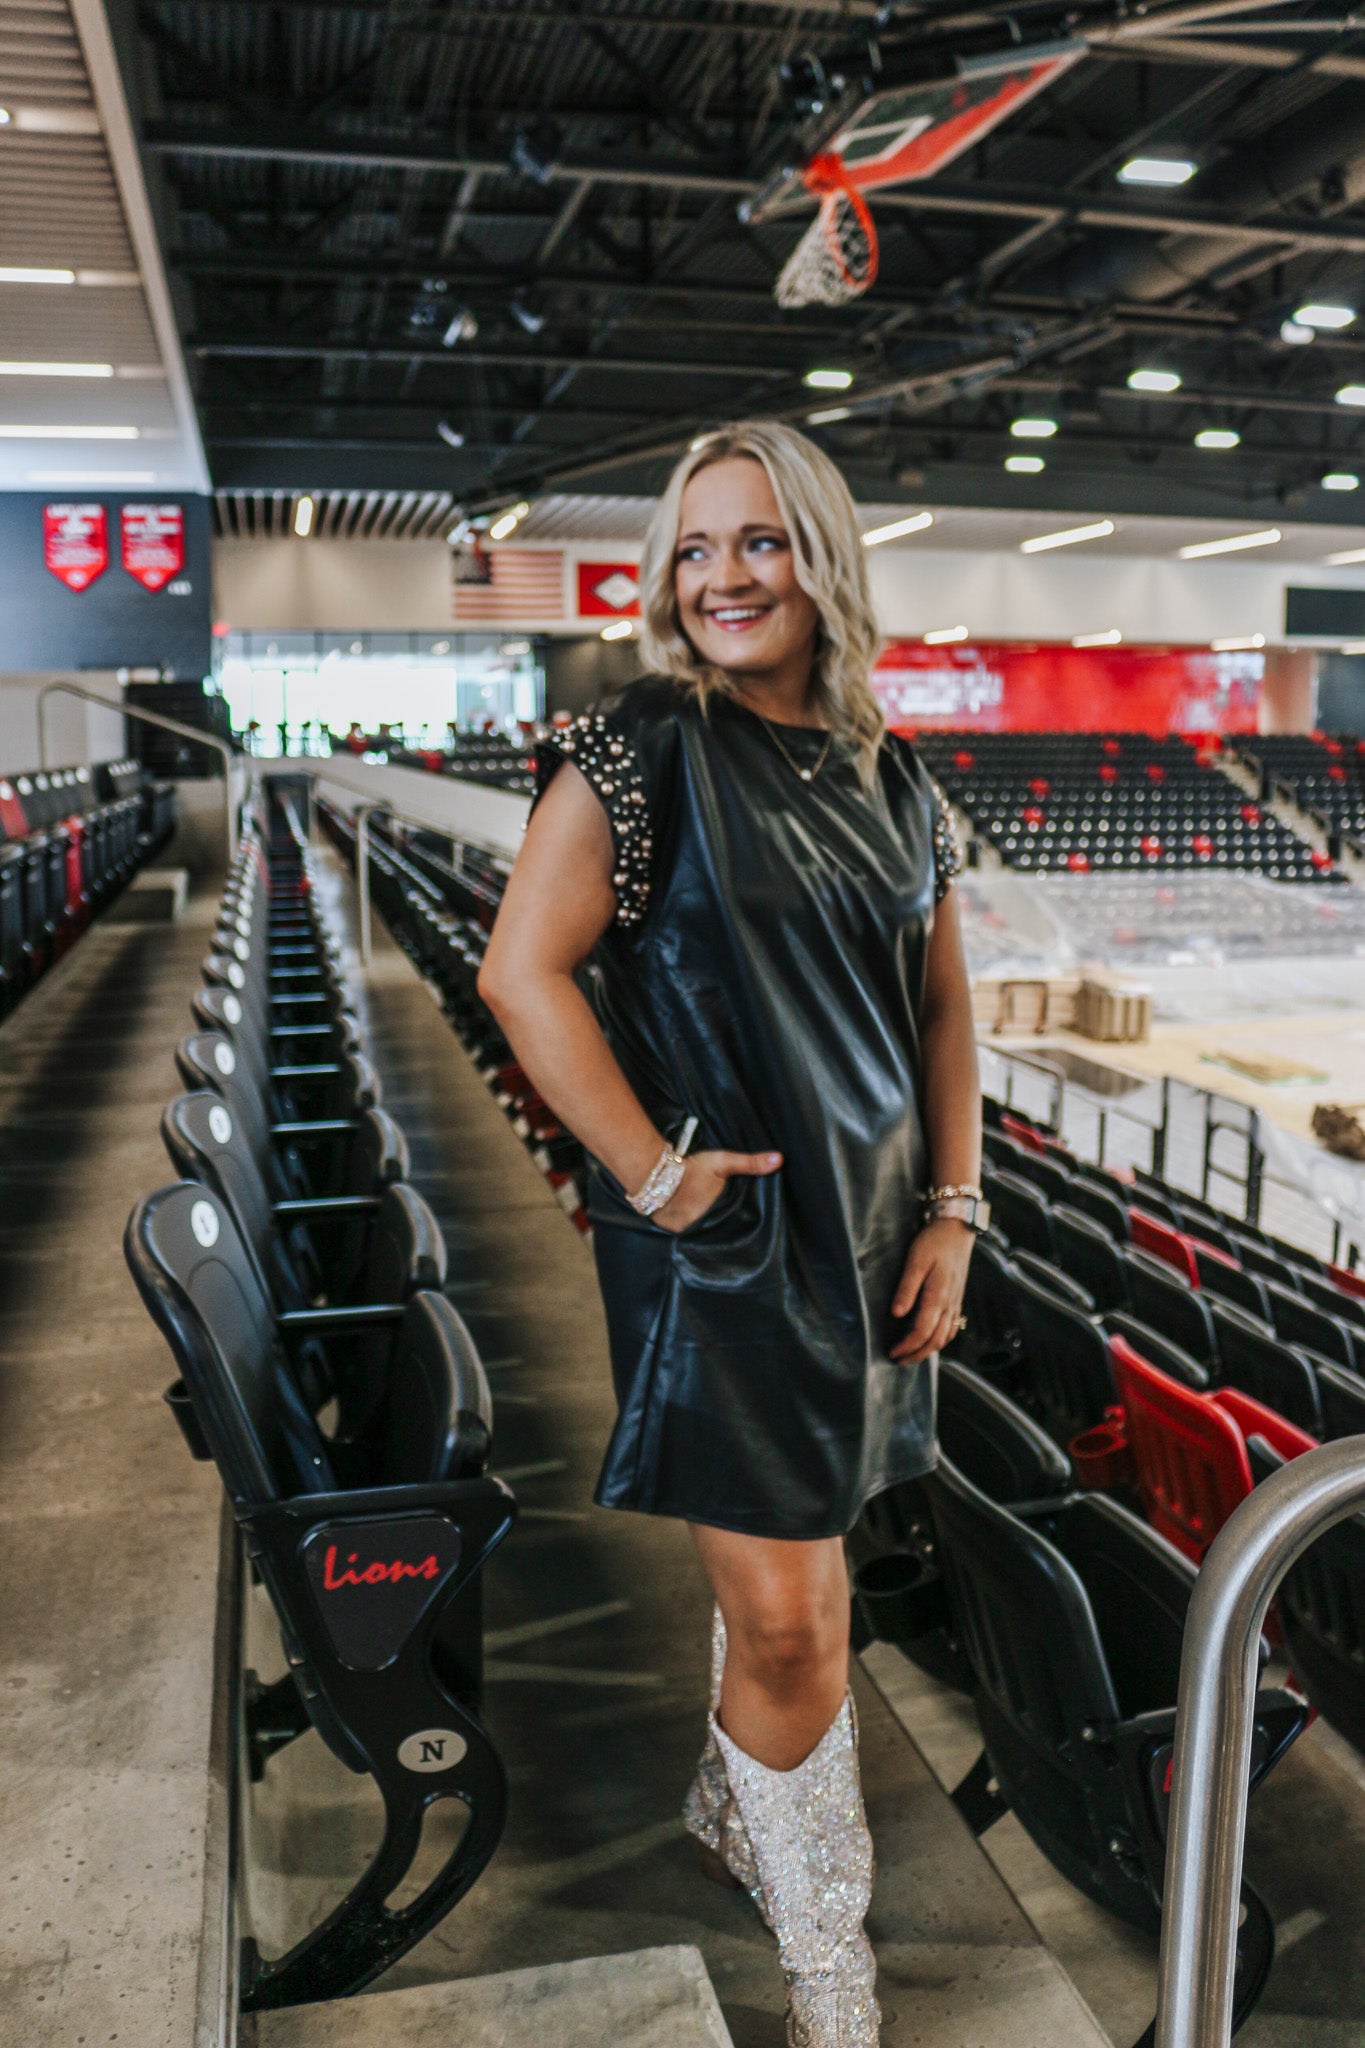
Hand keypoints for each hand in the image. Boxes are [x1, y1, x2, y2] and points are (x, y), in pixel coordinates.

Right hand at [652, 1148, 781, 1232]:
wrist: (652, 1173)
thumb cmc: (691, 1167)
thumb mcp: (722, 1162)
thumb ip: (750, 1163)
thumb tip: (780, 1159)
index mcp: (720, 1213)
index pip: (736, 1222)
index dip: (738, 1218)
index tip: (741, 1215)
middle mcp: (704, 1227)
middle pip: (720, 1228)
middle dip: (723, 1224)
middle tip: (724, 1216)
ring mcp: (686, 1232)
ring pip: (703, 1233)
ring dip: (706, 1228)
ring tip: (707, 1220)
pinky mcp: (672, 1232)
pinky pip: (686, 1234)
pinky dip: (689, 1229)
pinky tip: (690, 1221)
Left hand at [890, 1218, 974, 1363]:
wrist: (957, 1228)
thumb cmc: (934, 1241)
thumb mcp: (915, 1261)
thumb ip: (906, 1288)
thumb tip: (897, 1313)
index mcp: (938, 1296)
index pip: (922, 1331)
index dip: (907, 1346)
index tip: (893, 1352)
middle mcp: (949, 1304)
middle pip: (935, 1340)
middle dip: (916, 1354)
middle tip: (899, 1359)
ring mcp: (956, 1302)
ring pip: (946, 1337)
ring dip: (929, 1350)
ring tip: (912, 1354)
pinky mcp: (958, 1299)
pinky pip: (953, 1328)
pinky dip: (941, 1340)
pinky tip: (931, 1339)